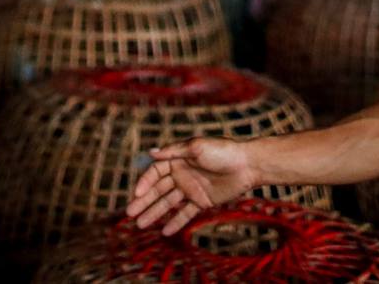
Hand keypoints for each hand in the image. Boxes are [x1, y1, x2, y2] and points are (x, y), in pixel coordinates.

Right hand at [125, 137, 256, 235]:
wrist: (248, 165)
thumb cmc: (223, 151)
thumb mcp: (197, 147)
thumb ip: (174, 152)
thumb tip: (151, 152)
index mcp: (179, 158)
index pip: (156, 172)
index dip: (145, 182)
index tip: (137, 194)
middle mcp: (183, 173)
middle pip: (159, 189)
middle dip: (144, 201)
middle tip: (130, 213)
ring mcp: (192, 188)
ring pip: (169, 202)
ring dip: (155, 213)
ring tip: (140, 225)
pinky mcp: (202, 200)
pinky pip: (186, 213)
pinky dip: (176, 222)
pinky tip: (165, 231)